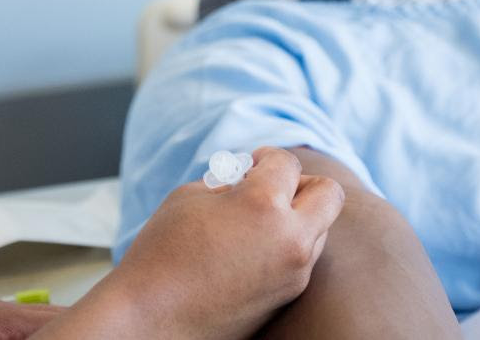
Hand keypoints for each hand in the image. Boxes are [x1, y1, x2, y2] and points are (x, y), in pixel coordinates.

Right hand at [95, 147, 344, 338]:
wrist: (151, 321)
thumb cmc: (162, 253)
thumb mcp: (191, 197)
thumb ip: (231, 182)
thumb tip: (251, 180)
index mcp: (263, 204)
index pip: (288, 164)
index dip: (267, 157)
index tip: (251, 164)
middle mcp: (290, 238)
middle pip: (328, 194)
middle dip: (304, 184)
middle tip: (272, 188)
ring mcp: (295, 273)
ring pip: (321, 229)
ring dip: (298, 216)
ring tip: (256, 221)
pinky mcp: (289, 298)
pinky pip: (305, 259)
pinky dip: (289, 245)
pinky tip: (253, 249)